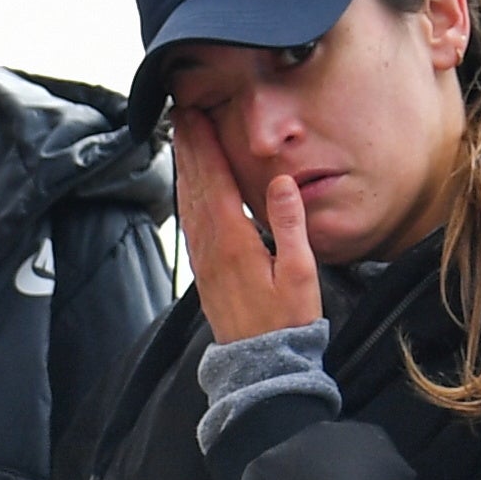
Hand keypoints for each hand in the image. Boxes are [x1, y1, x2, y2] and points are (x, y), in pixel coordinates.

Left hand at [170, 113, 321, 346]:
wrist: (261, 366)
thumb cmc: (286, 322)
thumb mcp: (299, 273)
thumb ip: (289, 225)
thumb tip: (280, 183)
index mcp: (233, 242)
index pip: (214, 181)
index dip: (204, 146)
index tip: (195, 116)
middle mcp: (211, 248)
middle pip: (195, 186)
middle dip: (189, 147)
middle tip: (180, 113)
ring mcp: (204, 260)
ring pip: (188, 203)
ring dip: (185, 168)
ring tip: (181, 138)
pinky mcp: (204, 271)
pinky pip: (190, 223)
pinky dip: (187, 196)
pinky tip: (187, 186)